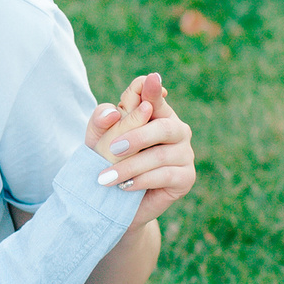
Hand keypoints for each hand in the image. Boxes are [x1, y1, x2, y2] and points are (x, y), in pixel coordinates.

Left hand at [85, 72, 196, 225]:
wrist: (114, 202)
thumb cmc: (107, 162)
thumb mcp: (97, 139)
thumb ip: (101, 120)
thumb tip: (113, 111)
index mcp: (157, 114)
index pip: (154, 97)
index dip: (151, 89)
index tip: (147, 81)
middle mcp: (176, 131)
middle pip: (165, 126)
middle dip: (138, 136)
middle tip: (112, 149)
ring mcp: (184, 154)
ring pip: (161, 155)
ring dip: (130, 166)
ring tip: (106, 177)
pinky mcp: (186, 178)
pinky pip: (166, 176)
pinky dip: (142, 180)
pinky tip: (124, 187)